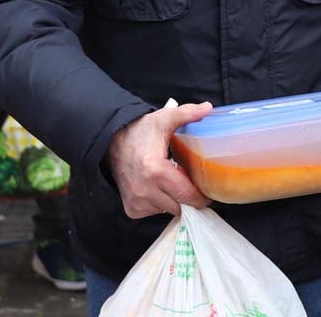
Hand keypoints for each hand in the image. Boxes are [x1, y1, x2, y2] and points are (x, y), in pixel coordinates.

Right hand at [108, 101, 212, 218]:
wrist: (112, 143)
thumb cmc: (140, 132)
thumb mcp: (163, 119)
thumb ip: (186, 113)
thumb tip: (208, 108)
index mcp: (156, 170)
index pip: (188, 196)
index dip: (201, 195)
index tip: (206, 190)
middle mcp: (145, 190)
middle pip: (181, 206)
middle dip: (189, 198)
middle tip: (189, 182)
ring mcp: (137, 202)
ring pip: (169, 210)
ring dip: (174, 200)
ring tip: (172, 182)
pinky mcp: (132, 209)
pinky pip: (156, 212)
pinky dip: (161, 203)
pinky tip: (158, 188)